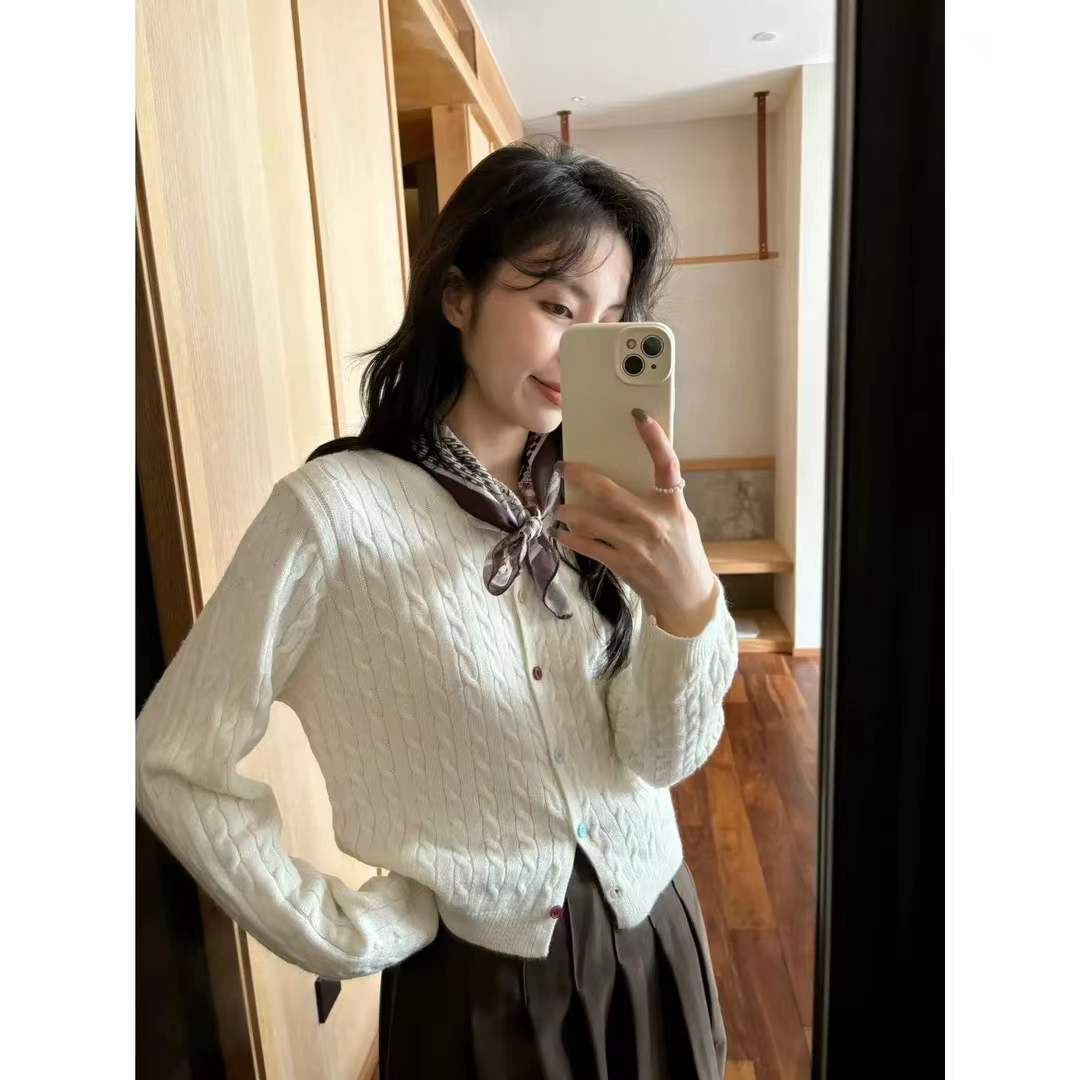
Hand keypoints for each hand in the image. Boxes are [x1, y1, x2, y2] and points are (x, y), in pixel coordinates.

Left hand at [553, 410, 719, 635]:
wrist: (687, 596)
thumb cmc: (683, 553)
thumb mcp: (681, 521)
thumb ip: (658, 501)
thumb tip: (627, 477)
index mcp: (673, 506)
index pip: (667, 465)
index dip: (655, 439)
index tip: (640, 417)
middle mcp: (655, 522)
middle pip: (610, 491)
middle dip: (581, 476)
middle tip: (565, 468)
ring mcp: (637, 545)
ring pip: (591, 521)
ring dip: (571, 513)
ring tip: (562, 509)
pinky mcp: (623, 564)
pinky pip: (589, 547)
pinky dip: (572, 539)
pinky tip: (563, 534)